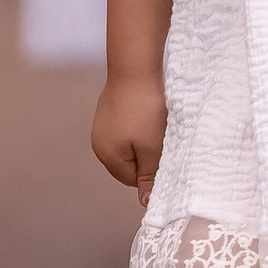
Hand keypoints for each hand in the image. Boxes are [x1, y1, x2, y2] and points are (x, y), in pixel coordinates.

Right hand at [90, 69, 166, 199]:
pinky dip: (141, 123)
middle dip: (148, 156)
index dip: (151, 173)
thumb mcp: (152, 147)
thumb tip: (145, 202)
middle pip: (130, 162)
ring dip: (146, 139)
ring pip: (130, 143)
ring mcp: (103, 122)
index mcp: (107, 155)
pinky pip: (128, 125)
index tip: (167, 158)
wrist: (136, 65)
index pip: (132, 180)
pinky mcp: (111, 107)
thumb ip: (149, 176)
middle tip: (165, 142)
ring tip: (159, 125)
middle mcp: (99, 141)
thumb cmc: (145, 108)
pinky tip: (151, 112)